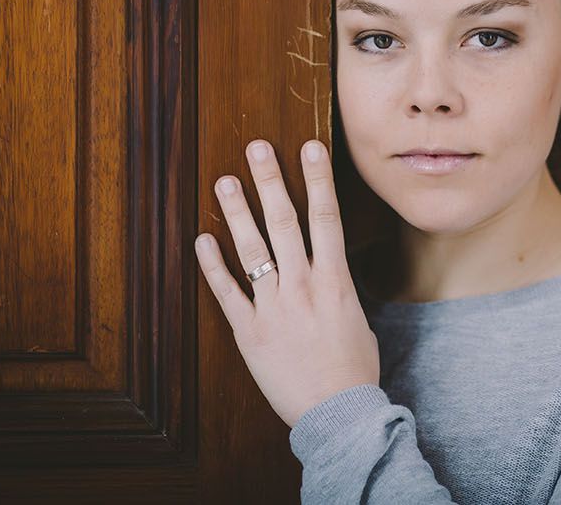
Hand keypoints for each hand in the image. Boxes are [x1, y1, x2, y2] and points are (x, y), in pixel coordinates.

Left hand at [195, 137, 379, 428]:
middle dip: (271, 181)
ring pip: (253, 249)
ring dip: (238, 212)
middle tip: (257, 148)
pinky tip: (204, 239)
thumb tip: (328, 271)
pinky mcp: (249, 331)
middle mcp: (302, 286)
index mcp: (334, 281)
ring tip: (225, 181)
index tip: (309, 147)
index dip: (317, 179)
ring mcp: (273, 307)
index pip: (326, 217)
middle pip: (285, 222)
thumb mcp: (357, 320)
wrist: (336, 413)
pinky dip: (213, 265)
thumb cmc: (353, 369)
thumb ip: (338, 290)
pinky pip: (227, 292)